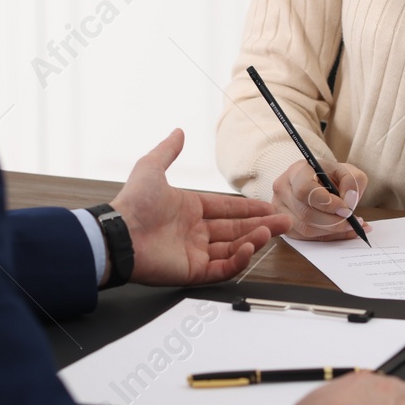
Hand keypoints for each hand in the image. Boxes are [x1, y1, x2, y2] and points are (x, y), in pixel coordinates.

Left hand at [109, 129, 292, 285]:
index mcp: (188, 209)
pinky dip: (239, 260)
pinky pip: (223, 268)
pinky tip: (250, 248)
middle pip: (236, 229)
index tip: (268, 207)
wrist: (119, 234)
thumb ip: (168, 150)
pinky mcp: (193, 271)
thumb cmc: (132, 203)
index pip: (227, 209)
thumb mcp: (151, 167)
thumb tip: (178, 132)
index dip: (248, 209)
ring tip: (271, 232)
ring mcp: (194, 252)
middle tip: (284, 223)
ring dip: (254, 240)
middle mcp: (194, 231)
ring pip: (233, 248)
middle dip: (262, 226)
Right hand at [269, 159, 371, 240]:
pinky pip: (306, 238)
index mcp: (296, 171)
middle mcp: (283, 189)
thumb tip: (349, 201)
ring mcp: (280, 209)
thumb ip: (352, 181)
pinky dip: (327, 237)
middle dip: (333, 221)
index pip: (305, 190)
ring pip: (305, 229)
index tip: (346, 209)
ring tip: (351, 226)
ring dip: (332, 231)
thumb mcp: (346, 171)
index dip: (327, 203)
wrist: (320, 182)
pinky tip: (342, 231)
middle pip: (305, 213)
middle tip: (352, 221)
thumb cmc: (330, 176)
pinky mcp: (285, 225)